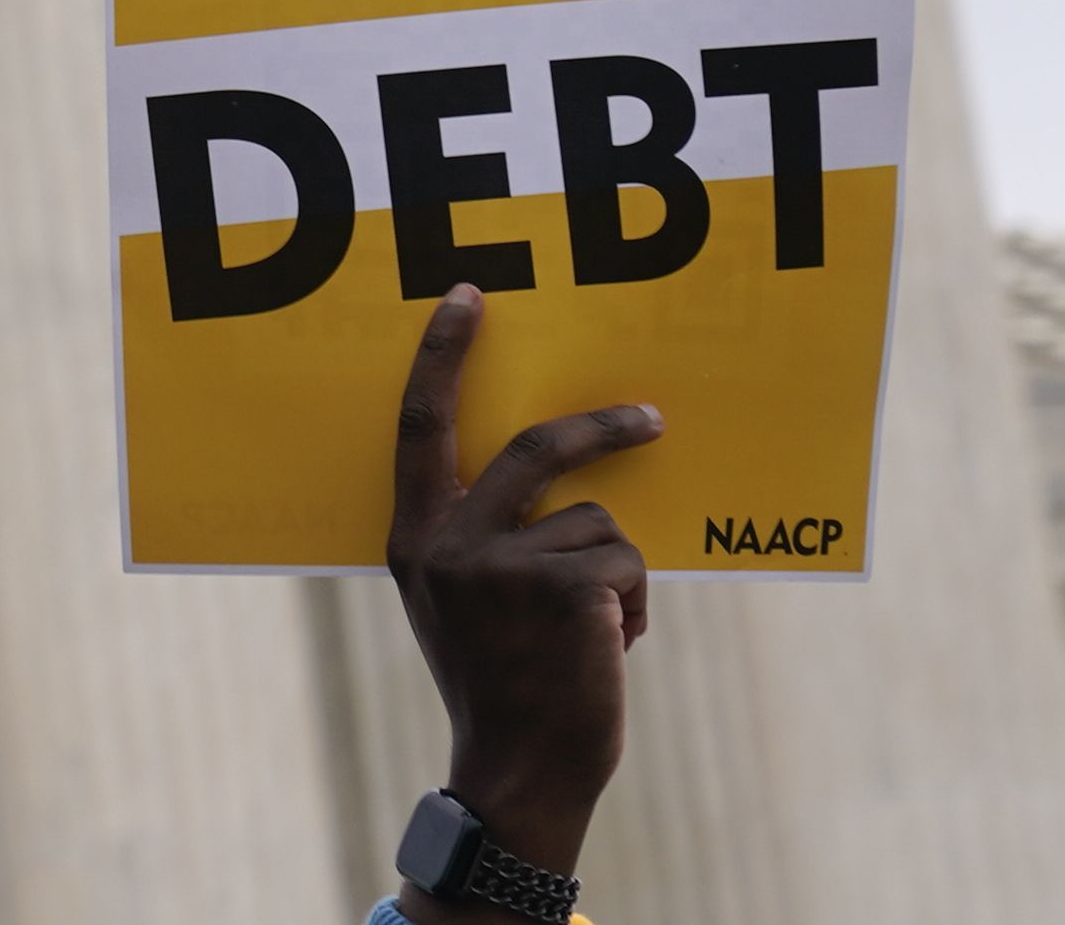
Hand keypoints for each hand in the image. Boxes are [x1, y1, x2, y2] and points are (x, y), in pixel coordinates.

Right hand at [386, 283, 656, 883]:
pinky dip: (633, 606)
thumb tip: (557, 478)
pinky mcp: (561, 587)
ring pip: (597, 522)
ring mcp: (501, 564)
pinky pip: (626, 563)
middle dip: (600, 429)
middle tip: (650, 420)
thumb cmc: (504, 682)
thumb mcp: (461, 601)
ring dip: (615, 575)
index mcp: (414, 538)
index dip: (442, 355)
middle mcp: (447, 542)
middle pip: (532, 446)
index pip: (420, 424)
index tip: (469, 296)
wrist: (521, 766)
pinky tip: (608, 648)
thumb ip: (481, 537)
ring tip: (595, 630)